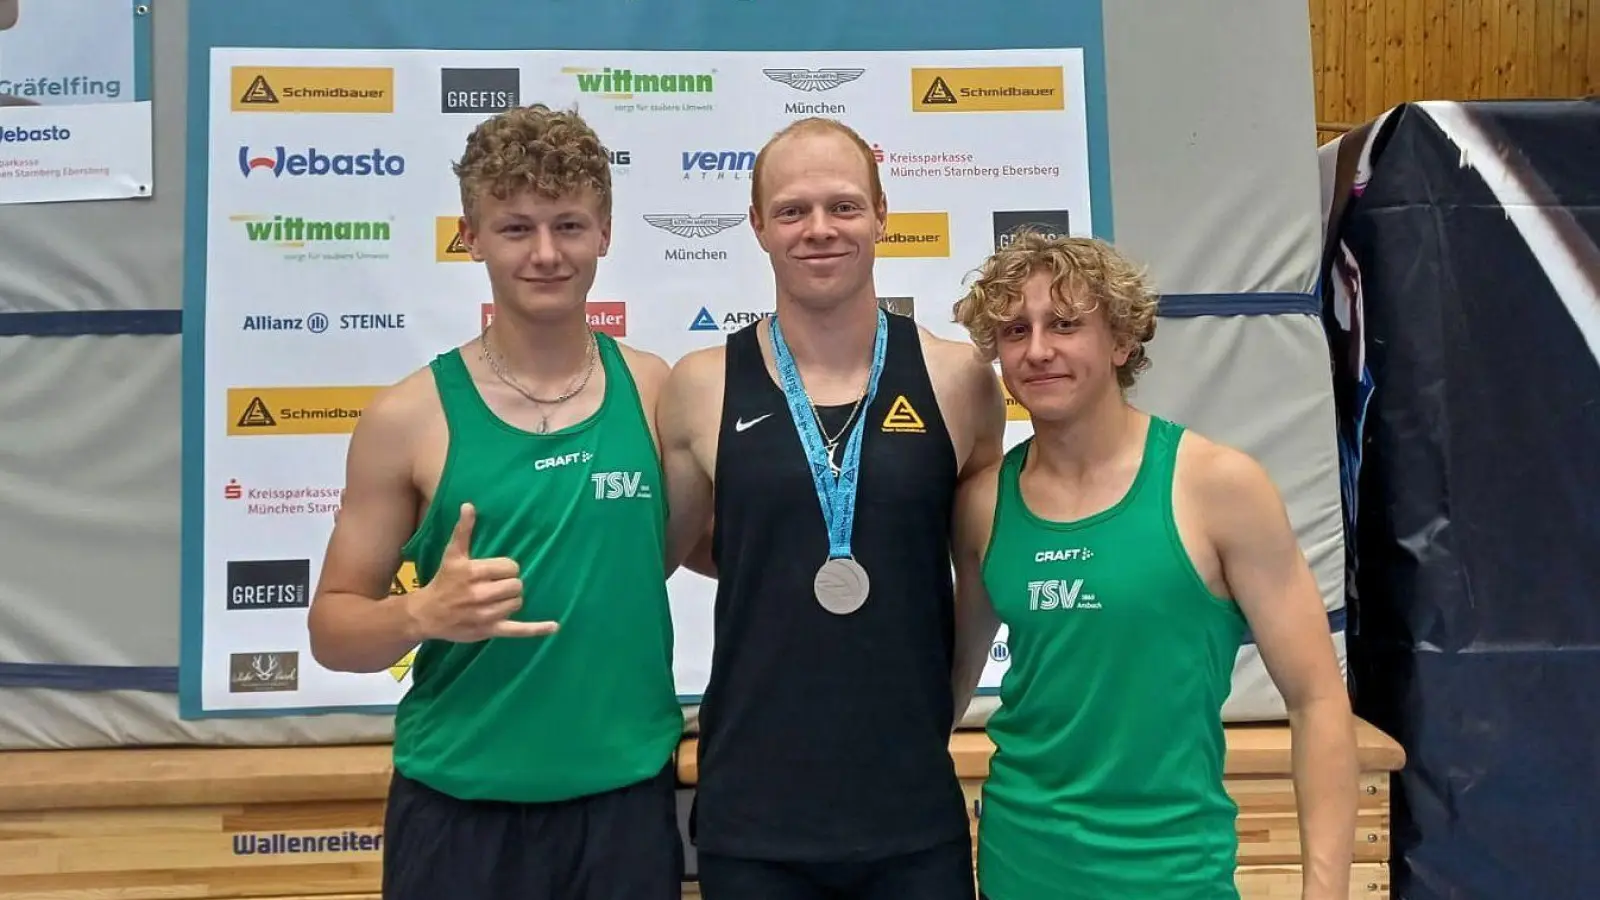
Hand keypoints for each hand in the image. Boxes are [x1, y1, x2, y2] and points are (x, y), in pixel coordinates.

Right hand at [406, 503, 558, 641]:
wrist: (426, 614)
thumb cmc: (443, 581)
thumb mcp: (452, 555)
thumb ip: (463, 531)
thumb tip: (469, 505)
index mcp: (473, 573)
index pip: (511, 567)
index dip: (506, 569)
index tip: (494, 572)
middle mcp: (479, 594)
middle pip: (516, 585)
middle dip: (509, 584)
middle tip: (495, 586)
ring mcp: (486, 614)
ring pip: (517, 603)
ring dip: (511, 601)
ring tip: (496, 599)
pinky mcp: (489, 630)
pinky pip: (518, 630)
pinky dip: (537, 629)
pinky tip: (554, 626)